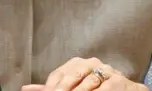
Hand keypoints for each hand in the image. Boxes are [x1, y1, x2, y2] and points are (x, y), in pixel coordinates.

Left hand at [21, 57, 148, 90]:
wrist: (125, 89)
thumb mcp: (73, 86)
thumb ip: (53, 87)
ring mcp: (106, 70)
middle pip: (73, 76)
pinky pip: (104, 88)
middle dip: (63, 89)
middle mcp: (91, 63)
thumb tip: (26, 88)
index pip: (59, 74)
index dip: (51, 86)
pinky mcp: (118, 80)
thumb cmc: (96, 87)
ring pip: (88, 82)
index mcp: (77, 63)